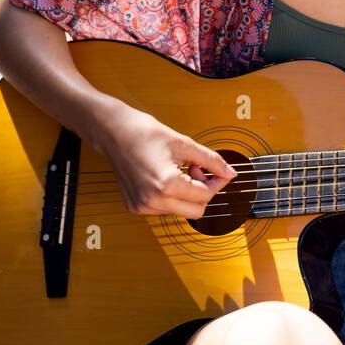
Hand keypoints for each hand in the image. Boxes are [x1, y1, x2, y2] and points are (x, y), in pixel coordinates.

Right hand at [98, 103, 237, 216]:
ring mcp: (142, 206)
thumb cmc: (144, 134)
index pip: (205, 196)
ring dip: (187, 194)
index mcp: (166, 185)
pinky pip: (164, 209)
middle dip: (203, 192)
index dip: (217, 183)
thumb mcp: (185, 144)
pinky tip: (165, 177)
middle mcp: (153, 200)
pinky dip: (171, 196)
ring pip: (181, 211)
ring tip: (178, 170)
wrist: (114, 132)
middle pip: (196, 211)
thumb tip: (229, 173)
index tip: (220, 173)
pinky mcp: (135, 207)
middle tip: (196, 169)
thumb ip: (211, 160)